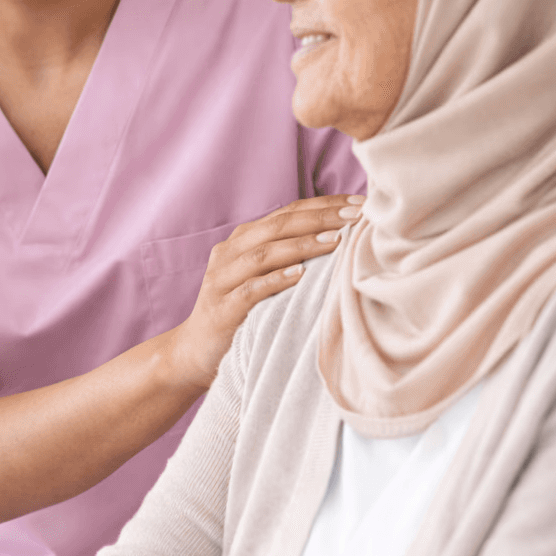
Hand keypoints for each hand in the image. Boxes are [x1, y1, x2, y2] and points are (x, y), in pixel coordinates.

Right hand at [167, 194, 365, 389]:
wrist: (197, 351)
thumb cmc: (243, 310)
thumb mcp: (265, 275)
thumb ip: (292, 254)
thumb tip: (344, 237)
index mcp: (244, 238)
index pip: (288, 212)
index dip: (323, 205)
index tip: (358, 204)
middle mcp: (231, 252)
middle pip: (278, 226)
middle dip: (319, 218)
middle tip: (354, 216)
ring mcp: (222, 280)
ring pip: (264, 254)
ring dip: (302, 245)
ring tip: (336, 241)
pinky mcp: (221, 308)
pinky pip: (249, 290)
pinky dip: (275, 280)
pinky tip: (300, 275)